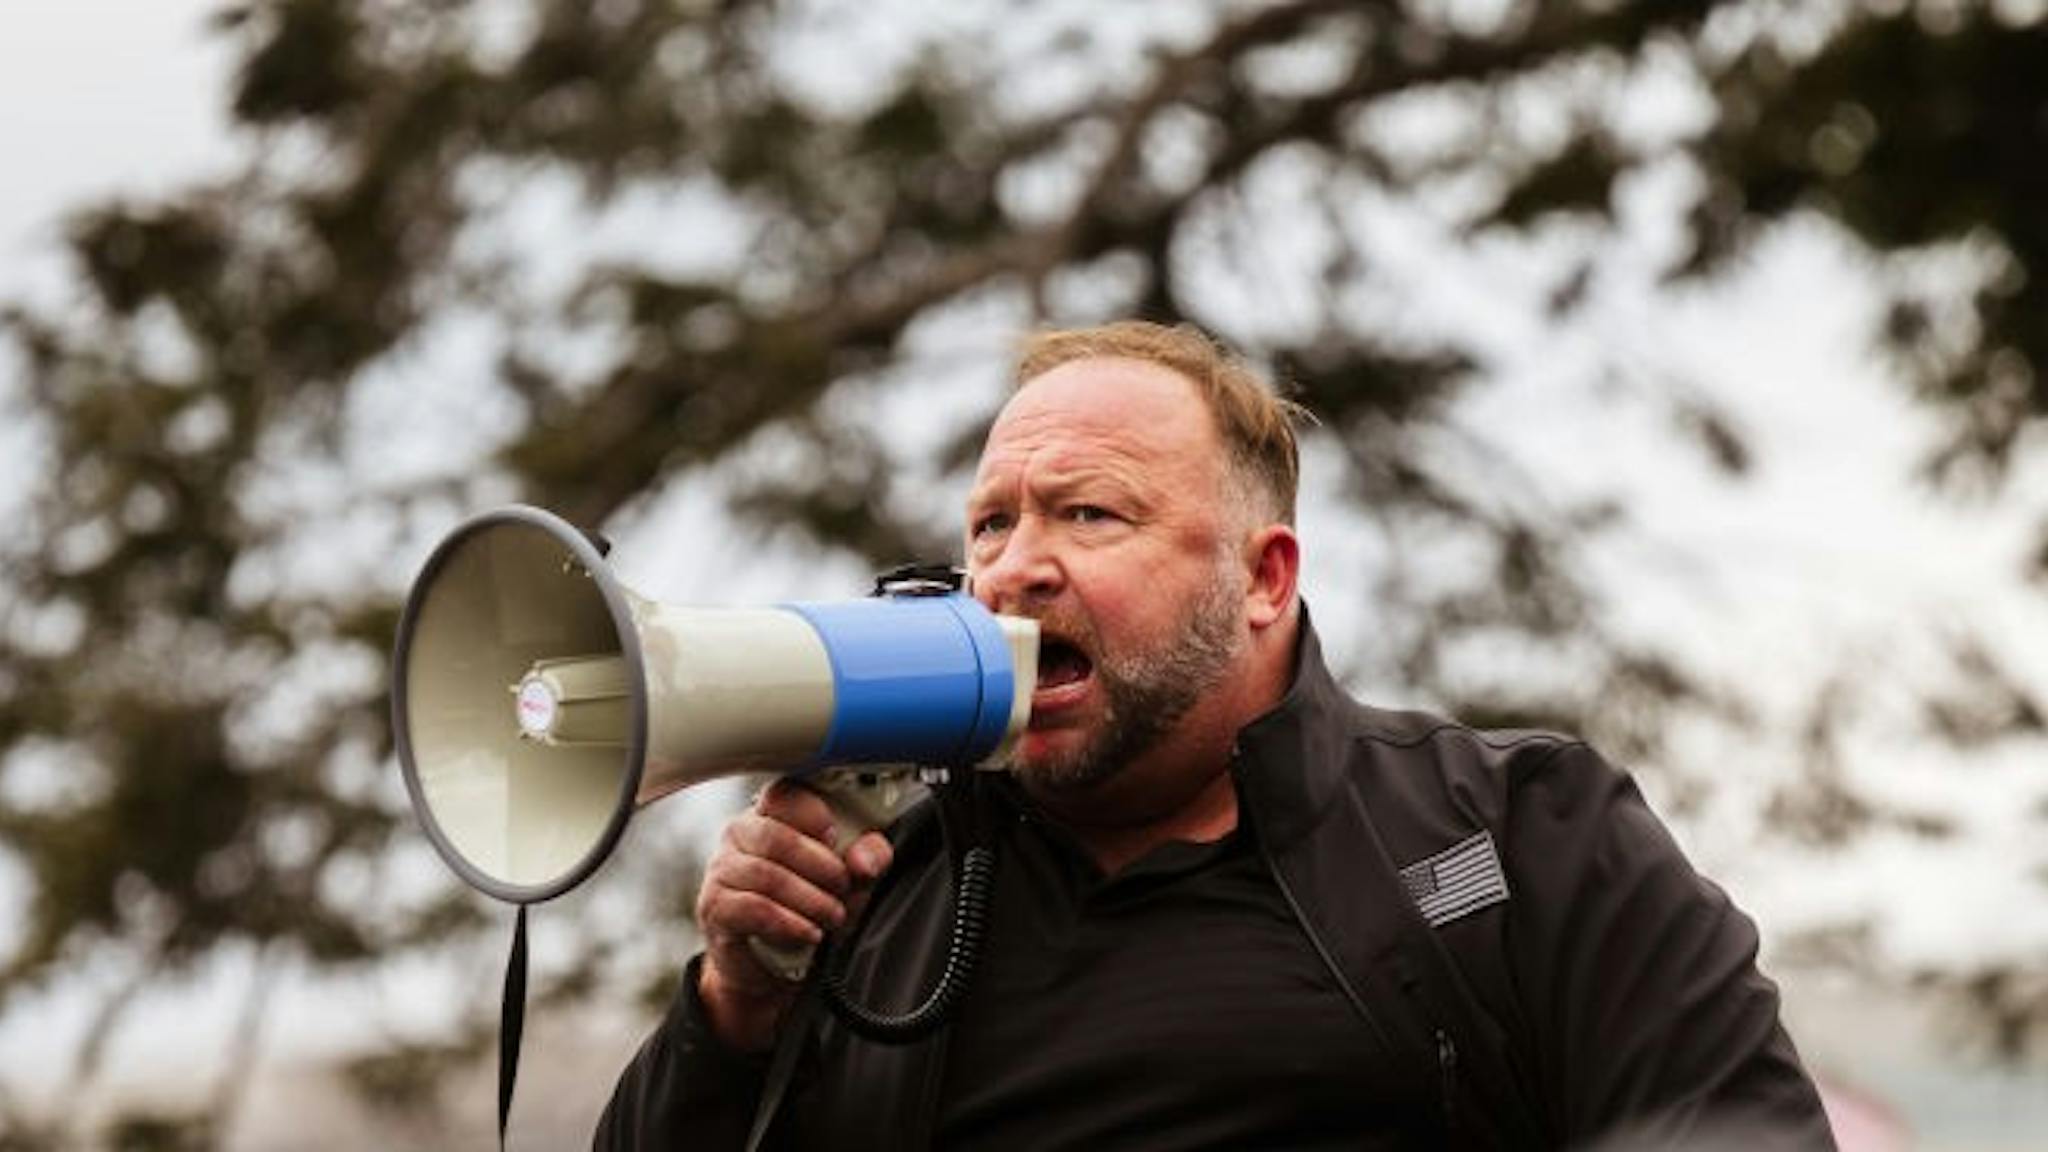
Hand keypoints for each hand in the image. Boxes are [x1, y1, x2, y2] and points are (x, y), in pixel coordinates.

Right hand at [695, 778, 893, 1051]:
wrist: (775, 963)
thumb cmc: (810, 905)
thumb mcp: (851, 879)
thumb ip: (868, 860)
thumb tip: (864, 862)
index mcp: (772, 813)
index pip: (782, 794)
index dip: (811, 812)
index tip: (835, 836)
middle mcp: (741, 834)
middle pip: (776, 837)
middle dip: (820, 866)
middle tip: (844, 888)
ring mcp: (723, 869)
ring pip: (766, 875)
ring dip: (809, 900)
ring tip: (833, 917)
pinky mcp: (715, 907)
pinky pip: (752, 908)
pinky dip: (788, 923)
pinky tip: (810, 933)